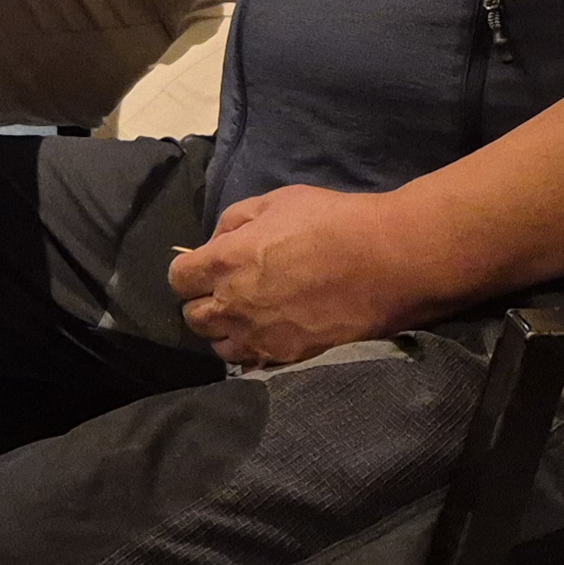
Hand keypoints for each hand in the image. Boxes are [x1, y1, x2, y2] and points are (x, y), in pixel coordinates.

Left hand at [168, 184, 456, 367]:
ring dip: (226, 331)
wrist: (385, 262)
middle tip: (226, 291)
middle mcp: (233, 304)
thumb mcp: (275, 202)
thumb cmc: (331, 222)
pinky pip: (253, 362)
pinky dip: (254, 351)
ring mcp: (260, 336)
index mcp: (224, 262)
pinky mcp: (288, 357)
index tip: (204, 267)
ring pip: (219, 346)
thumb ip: (235, 221)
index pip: (178, 279)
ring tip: (247, 318)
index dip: (188, 272)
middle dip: (203, 302)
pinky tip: (270, 335)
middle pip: (193, 317)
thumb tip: (217, 242)